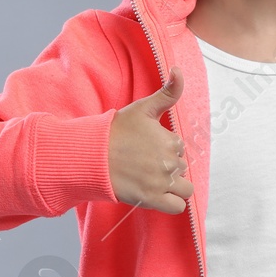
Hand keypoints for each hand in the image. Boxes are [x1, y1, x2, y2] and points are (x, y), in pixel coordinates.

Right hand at [108, 65, 193, 213]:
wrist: (90, 156)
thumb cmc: (115, 131)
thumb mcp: (142, 108)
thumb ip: (167, 92)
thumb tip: (179, 70)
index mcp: (170, 140)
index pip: (179, 147)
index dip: (164, 147)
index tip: (146, 146)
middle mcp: (169, 162)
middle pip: (181, 167)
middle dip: (167, 165)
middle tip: (144, 162)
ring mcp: (161, 182)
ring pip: (184, 188)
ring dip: (173, 186)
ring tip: (152, 179)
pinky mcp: (152, 199)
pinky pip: (177, 207)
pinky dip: (171, 203)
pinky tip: (157, 194)